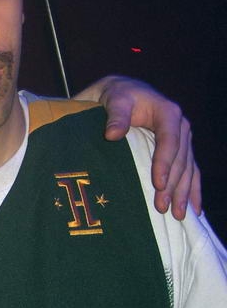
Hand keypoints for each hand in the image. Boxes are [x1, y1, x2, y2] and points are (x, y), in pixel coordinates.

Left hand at [74, 75, 200, 219]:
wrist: (122, 92)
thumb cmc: (117, 95)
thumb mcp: (115, 99)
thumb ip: (115, 115)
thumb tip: (112, 134)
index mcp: (168, 113)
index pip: (169, 141)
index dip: (165, 163)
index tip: (158, 183)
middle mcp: (180, 127)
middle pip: (180, 160)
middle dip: (173, 186)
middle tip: (163, 208)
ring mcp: (182, 139)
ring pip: (187, 169)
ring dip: (184, 193)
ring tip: (178, 215)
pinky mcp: (179, 149)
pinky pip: (190, 171)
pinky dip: (192, 190)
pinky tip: (195, 208)